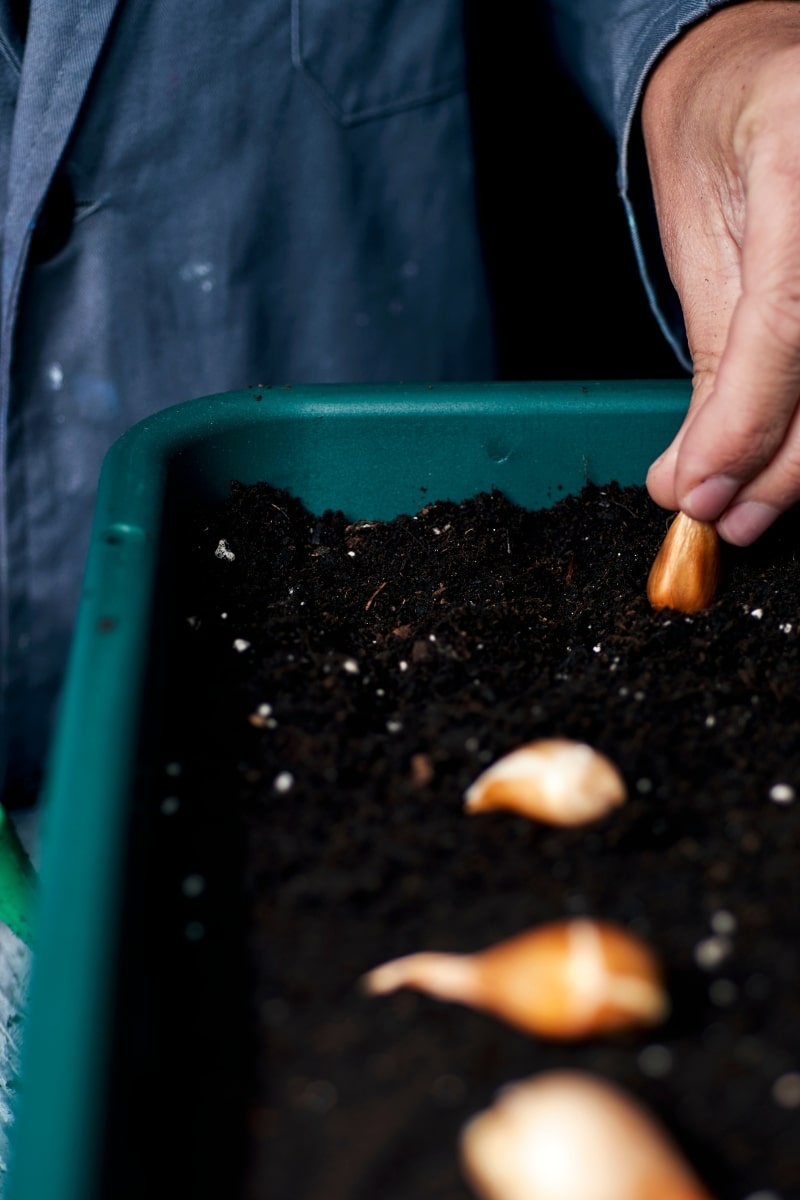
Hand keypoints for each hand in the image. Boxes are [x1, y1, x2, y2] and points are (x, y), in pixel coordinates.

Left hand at [642, 1, 799, 543]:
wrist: (765, 74)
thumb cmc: (724, 147)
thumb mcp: (705, 244)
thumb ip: (717, 365)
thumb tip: (693, 484)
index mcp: (796, 147)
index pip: (788, 318)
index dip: (746, 424)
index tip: (697, 498)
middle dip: (782, 465)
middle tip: (724, 521)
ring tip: (750, 505)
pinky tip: (786, 458)